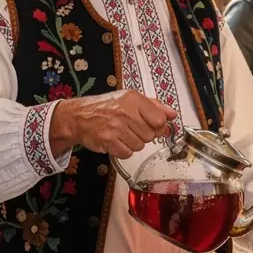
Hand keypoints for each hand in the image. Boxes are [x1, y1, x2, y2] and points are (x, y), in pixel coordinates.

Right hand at [50, 90, 176, 158]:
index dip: (158, 126)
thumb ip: (154, 106)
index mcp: (134, 99)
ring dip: (132, 143)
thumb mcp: (131, 99)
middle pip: (150, 135)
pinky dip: (123, 150)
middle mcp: (126, 112)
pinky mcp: (108, 141)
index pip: (160, 120)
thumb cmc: (107, 107)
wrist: (79, 116)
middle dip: (143, 135)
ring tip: (122, 134)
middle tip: (131, 128)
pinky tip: (116, 141)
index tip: (151, 125)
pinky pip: (127, 153)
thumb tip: (173, 114)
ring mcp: (116, 127)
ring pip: (140, 146)